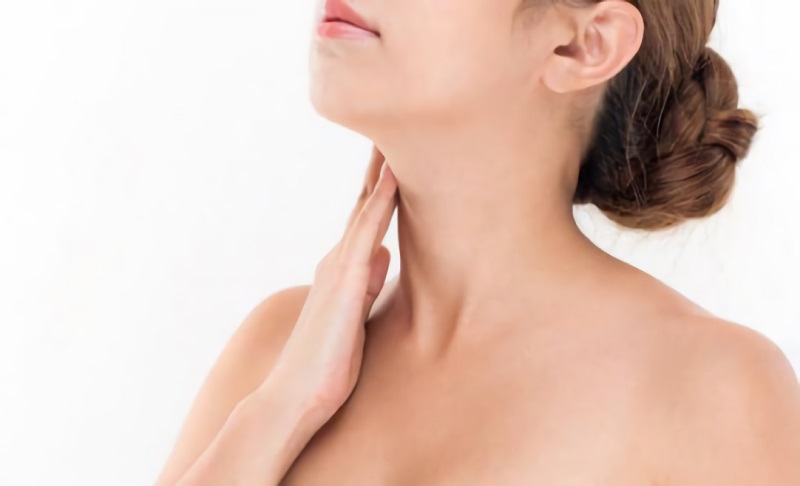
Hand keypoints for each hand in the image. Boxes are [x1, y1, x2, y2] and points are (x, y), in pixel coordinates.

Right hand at [266, 145, 396, 420]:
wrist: (296, 397)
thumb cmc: (327, 365)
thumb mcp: (354, 317)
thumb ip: (367, 283)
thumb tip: (383, 253)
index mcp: (345, 271)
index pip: (366, 218)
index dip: (381, 185)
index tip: (397, 154)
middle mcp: (341, 261)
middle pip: (365, 201)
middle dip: (379, 165)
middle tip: (395, 125)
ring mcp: (341, 269)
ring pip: (365, 207)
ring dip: (380, 170)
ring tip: (394, 133)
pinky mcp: (345, 284)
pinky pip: (366, 233)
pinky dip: (380, 202)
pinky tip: (394, 178)